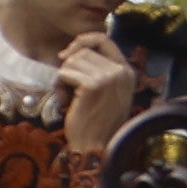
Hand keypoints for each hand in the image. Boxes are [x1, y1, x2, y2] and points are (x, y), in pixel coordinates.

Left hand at [56, 26, 142, 151]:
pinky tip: (65, 101)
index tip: (68, 52)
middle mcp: (121, 71)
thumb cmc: (96, 122)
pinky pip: (65, 73)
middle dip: (69, 68)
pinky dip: (59, 86)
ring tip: (68, 97)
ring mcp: (108, 77)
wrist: (95, 148)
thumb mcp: (107, 92)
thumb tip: (75, 49)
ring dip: (63, 78)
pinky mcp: (92, 86)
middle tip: (68, 89)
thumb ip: (100, 70)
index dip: (83, 41)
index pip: (104, 39)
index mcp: (127, 71)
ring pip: (72, 61)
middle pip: (83, 51)